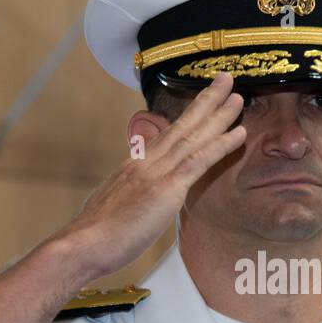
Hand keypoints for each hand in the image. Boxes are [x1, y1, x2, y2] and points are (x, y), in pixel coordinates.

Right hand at [63, 72, 245, 280]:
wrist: (83, 244)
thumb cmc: (96, 234)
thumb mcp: (114, 204)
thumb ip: (130, 193)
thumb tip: (136, 194)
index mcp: (135, 164)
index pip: (167, 135)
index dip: (188, 117)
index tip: (204, 101)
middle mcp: (146, 161)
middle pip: (182, 124)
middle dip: (206, 100)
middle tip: (226, 78)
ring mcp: (156, 172)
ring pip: (193, 135)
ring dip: (218, 114)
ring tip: (238, 96)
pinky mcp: (166, 189)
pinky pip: (198, 161)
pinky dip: (220, 144)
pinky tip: (238, 133)